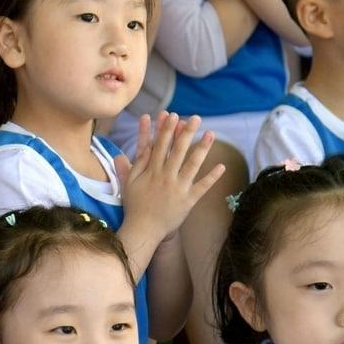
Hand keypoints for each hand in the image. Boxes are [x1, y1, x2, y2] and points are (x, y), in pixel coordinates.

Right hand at [118, 113, 224, 241]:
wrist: (144, 229)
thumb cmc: (135, 206)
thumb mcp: (129, 183)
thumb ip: (131, 166)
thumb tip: (122, 152)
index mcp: (151, 170)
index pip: (160, 145)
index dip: (166, 129)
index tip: (172, 115)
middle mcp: (166, 176)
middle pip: (177, 150)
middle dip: (186, 132)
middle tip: (195, 118)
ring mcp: (178, 188)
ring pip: (192, 164)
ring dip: (202, 149)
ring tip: (211, 134)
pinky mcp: (188, 200)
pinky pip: (202, 187)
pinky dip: (211, 177)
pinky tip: (221, 166)